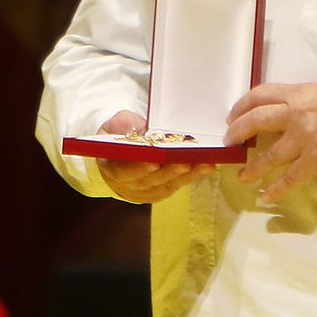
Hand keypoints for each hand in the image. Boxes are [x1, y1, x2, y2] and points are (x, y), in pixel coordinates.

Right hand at [95, 110, 214, 203]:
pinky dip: (192, 176)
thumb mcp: (115, 124)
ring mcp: (143, 192)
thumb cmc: (118, 134)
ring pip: (166, 185)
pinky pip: (176, 185)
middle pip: (150, 180)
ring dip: (187, 175)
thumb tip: (138, 131)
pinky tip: (205, 167)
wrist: (121, 149)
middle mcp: (126, 185)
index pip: (123, 171)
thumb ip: (123, 126)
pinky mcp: (159, 192)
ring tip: (204, 162)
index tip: (154, 161)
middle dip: (169, 171)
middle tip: (186, 161)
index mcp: (110, 168)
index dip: (139, 167)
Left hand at [223, 83, 316, 205]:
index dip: (241, 106)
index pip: (260, 95)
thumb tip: (281, 112)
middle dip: (237, 132)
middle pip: (255, 121)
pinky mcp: (316, 161)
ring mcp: (305, 139)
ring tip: (242, 175)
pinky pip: (288, 178)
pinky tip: (266, 196)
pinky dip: (275, 189)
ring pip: (268, 156)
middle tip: (229, 141)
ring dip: (252, 168)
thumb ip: (301, 101)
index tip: (233, 116)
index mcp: (299, 94)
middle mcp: (297, 114)